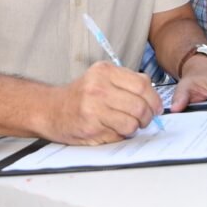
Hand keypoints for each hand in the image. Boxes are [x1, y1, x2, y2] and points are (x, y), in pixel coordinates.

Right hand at [43, 61, 162, 144]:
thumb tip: (153, 97)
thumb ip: (126, 83)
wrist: (50, 109)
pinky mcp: (91, 126)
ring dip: (135, 128)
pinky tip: (112, 129)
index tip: (156, 107)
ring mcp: (94, 107)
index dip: (154, 100)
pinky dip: (121, 135)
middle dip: (148, 117)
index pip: (143, 85)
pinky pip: (119, 134)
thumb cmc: (80, 96)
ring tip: (127, 125)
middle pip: (140, 105)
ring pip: (132, 123)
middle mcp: (99, 87)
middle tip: (145, 120)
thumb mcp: (101, 78)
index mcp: (104, 71)